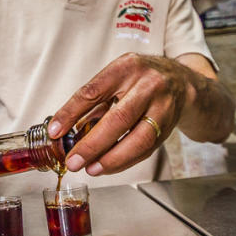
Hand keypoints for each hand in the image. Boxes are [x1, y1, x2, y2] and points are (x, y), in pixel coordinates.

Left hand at [47, 53, 194, 175]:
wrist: (181, 81)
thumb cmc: (140, 79)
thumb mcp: (116, 77)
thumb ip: (94, 101)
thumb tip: (65, 130)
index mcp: (126, 67)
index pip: (93, 91)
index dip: (71, 113)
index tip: (55, 131)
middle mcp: (148, 85)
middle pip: (118, 119)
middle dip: (92, 144)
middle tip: (73, 160)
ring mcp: (162, 107)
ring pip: (138, 139)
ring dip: (111, 159)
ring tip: (90, 168)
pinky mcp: (168, 127)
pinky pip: (146, 149)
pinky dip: (124, 161)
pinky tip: (107, 166)